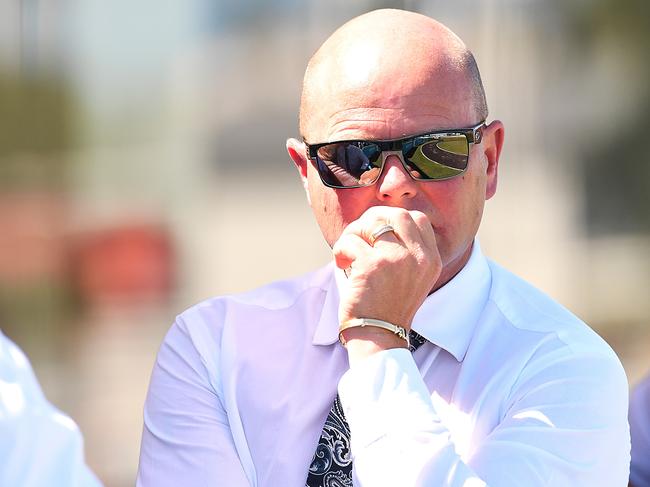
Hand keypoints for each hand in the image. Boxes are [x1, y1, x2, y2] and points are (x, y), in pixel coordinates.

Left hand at [333, 206, 441, 358]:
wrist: (378, 336)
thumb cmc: (387, 307)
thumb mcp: (409, 277)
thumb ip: (403, 250)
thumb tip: (374, 220)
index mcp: (431, 260)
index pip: (418, 219)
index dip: (393, 219)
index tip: (377, 234)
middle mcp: (419, 257)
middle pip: (397, 214)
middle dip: (373, 219)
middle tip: (359, 236)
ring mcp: (397, 259)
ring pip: (371, 222)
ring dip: (353, 233)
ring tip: (348, 251)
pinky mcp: (373, 265)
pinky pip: (350, 241)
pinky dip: (340, 250)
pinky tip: (342, 264)